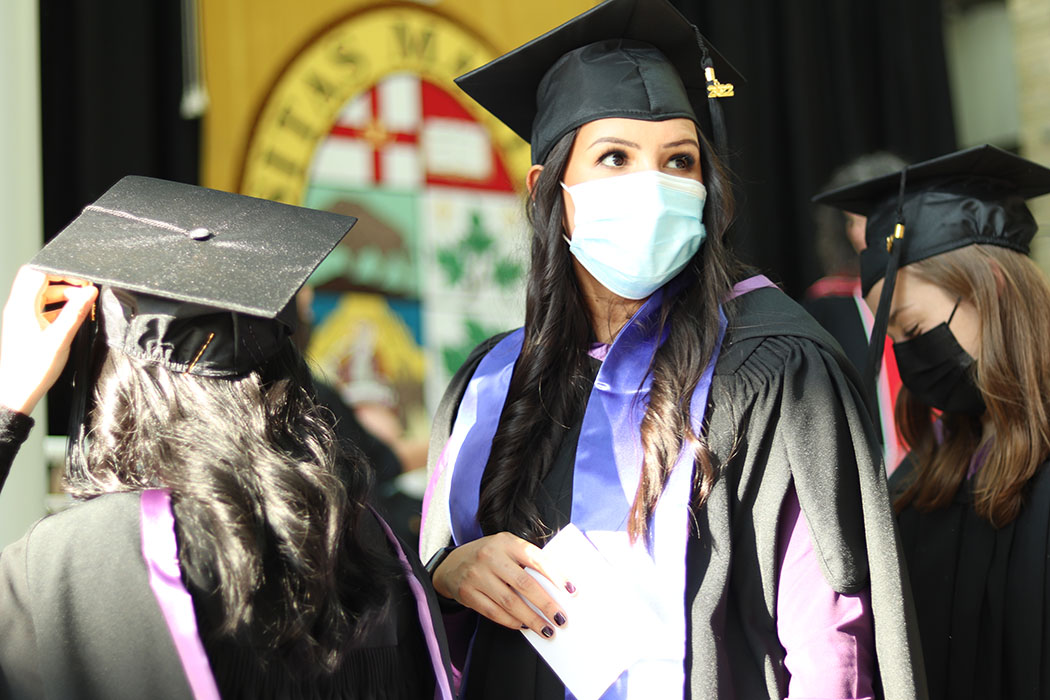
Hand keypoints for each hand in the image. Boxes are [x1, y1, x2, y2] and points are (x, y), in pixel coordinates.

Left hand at [0, 266, 96, 414]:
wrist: (17, 391)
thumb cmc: (33, 369)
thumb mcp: (60, 339)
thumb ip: (76, 312)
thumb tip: (89, 293)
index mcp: (22, 307)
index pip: (38, 273)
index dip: (62, 272)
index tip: (81, 280)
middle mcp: (17, 308)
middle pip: (38, 279)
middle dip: (62, 280)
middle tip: (82, 289)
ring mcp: (20, 316)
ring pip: (40, 293)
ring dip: (61, 294)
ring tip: (81, 304)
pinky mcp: (24, 325)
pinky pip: (40, 306)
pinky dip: (57, 306)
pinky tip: (71, 316)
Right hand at [433, 532, 575, 638]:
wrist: (452, 564)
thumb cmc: (490, 556)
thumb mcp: (507, 548)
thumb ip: (528, 561)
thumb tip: (557, 588)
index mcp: (506, 542)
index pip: (536, 558)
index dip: (556, 575)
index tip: (571, 591)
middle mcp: (490, 556)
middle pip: (524, 584)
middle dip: (546, 604)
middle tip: (561, 619)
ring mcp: (477, 575)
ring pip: (510, 602)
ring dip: (531, 619)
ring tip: (546, 629)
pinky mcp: (468, 593)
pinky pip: (494, 612)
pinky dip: (511, 622)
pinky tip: (523, 626)